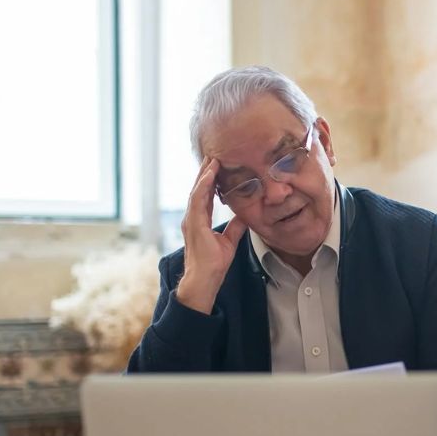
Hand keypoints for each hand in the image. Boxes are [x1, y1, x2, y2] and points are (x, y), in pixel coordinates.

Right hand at [176, 157, 248, 313]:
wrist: (205, 280)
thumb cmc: (214, 264)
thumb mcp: (230, 241)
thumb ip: (235, 227)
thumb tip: (245, 215)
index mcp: (200, 221)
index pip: (205, 196)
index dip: (211, 181)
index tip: (218, 166)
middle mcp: (193, 218)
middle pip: (199, 190)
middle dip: (206, 172)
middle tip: (213, 155)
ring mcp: (191, 220)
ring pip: (197, 191)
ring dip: (204, 175)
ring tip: (212, 159)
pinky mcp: (193, 224)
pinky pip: (197, 200)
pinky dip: (203, 186)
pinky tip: (209, 175)